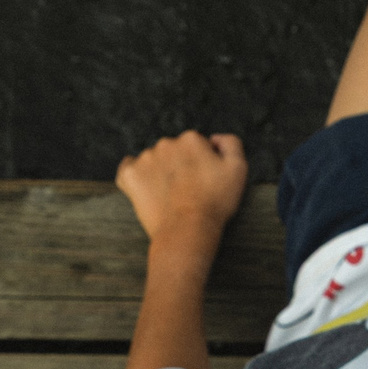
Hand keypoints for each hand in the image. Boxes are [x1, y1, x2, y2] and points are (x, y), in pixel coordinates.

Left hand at [117, 131, 247, 248]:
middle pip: (173, 151)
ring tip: (170, 196)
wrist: (188, 230)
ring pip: (153, 160)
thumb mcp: (238, 169)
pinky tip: (146, 189)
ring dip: (159, 172)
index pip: (196, 145)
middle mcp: (166, 143)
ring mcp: (145, 159)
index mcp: (191, 139)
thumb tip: (214, 138)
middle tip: (188, 190)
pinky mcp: (130, 175)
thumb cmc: (216, 202)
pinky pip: (128, 168)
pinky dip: (135, 176)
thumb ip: (231, 143)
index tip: (204, 181)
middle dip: (179, 165)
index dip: (202, 163)